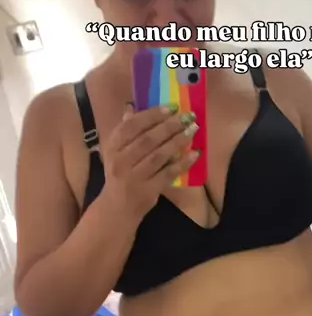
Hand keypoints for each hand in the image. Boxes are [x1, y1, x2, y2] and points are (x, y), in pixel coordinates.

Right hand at [101, 103, 199, 221]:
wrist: (117, 208)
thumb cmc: (118, 175)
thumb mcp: (115, 151)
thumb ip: (124, 130)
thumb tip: (131, 107)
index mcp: (113, 147)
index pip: (132, 126)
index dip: (152, 115)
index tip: (172, 107)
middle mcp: (122, 161)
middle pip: (148, 140)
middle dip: (170, 126)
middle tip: (188, 116)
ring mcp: (135, 177)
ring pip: (159, 155)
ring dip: (178, 141)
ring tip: (193, 130)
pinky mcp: (149, 190)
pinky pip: (168, 174)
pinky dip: (182, 163)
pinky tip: (195, 154)